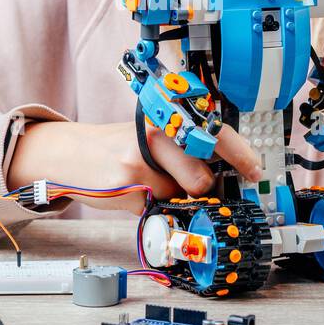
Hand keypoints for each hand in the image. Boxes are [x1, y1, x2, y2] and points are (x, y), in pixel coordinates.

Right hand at [6, 119, 264, 213]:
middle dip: (200, 189)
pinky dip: (151, 206)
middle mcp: (158, 132)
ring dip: (174, 198)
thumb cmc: (118, 146)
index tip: (253, 171)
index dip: (240, 155)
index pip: (216, 133)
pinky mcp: (128, 186)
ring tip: (151, 183)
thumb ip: (184, 150)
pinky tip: (132, 191)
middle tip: (187, 183)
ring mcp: (141, 160)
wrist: (70, 154)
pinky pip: (158, 208)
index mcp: (168, 116)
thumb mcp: (152, 136)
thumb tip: (223, 179)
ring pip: (182, 195)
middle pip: (202, 177)